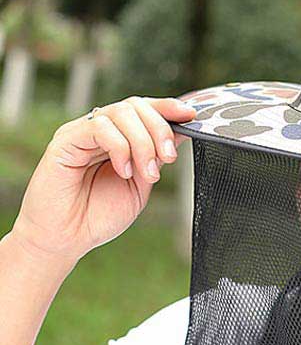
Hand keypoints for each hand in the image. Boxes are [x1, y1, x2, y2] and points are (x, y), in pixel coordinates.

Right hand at [12, 96, 196, 264]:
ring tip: (147, 173)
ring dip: (144, 143)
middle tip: (168, 159)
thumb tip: (180, 134)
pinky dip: (120, 147)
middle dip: (160, 129)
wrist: (66, 238)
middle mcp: (100, 131)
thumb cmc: (98, 215)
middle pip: (135, 106)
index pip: (144, 110)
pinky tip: (123, 171)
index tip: (190, 115)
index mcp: (120, 139)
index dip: (168, 108)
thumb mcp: (140, 186)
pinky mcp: (66, 140)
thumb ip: (156, 160)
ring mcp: (82, 133)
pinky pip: (99, 127)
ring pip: (120, 113)